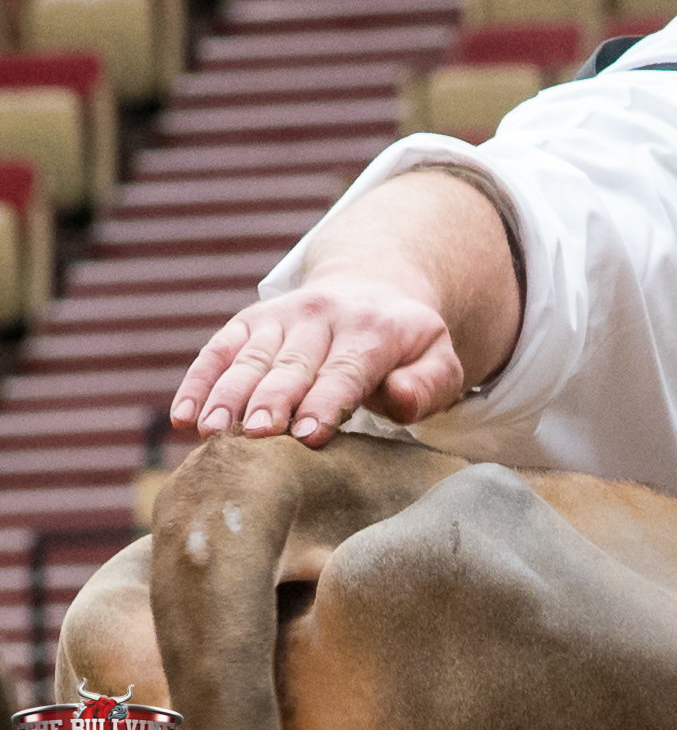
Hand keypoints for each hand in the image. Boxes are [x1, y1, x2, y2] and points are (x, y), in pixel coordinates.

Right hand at [168, 270, 469, 447]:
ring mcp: (280, 317)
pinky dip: (198, 383)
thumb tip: (400, 398)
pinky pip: (218, 351)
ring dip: (227, 396)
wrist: (374, 293)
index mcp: (373, 329)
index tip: (306, 437)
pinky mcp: (248, 323)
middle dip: (271, 401)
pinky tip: (184, 418)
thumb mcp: (439, 361)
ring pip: (249, 359)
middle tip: (254, 436)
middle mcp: (322, 316)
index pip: (346, 370)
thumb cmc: (407, 349)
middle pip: (292, 366)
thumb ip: (428, 384)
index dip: (326, 403)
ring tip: (211, 433)